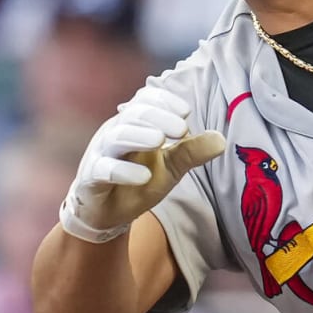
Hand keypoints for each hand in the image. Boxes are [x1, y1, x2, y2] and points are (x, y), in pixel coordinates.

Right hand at [58, 86, 226, 242]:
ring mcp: (101, 154)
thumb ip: (192, 152)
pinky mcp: (91, 179)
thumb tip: (221, 140)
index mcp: (134, 123)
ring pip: (116, 138)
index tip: (186, 111)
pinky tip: (143, 176)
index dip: (163, 100)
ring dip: (138, 137)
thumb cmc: (139, 179)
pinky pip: (102, 170)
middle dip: (157, 117)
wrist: (107, 212)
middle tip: (181, 128)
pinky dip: (122, 171)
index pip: (145, 100)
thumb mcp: (171, 166)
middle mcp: (115, 133)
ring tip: (160, 141)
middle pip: (133, 115)